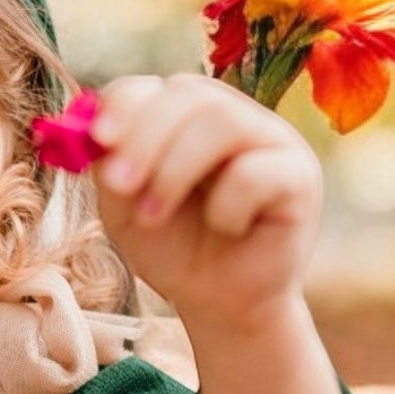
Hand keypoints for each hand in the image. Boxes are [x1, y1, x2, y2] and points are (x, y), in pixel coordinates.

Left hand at [88, 73, 322, 327]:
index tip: (100, 138)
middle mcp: (231, 116)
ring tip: (154, 215)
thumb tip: (95, 137)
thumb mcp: (126, 210)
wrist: (220, 305)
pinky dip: (227, 205)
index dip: (124, 106)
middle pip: (189, 95)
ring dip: (175, 171)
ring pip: (222, 123)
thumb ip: (110, 168)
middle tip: (118, 185)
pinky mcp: (300, 174)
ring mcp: (271, 140)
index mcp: (185, 117)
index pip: (154, 88)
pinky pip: (256, 171)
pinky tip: (228, 229)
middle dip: (145, 138)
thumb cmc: (175, 250)